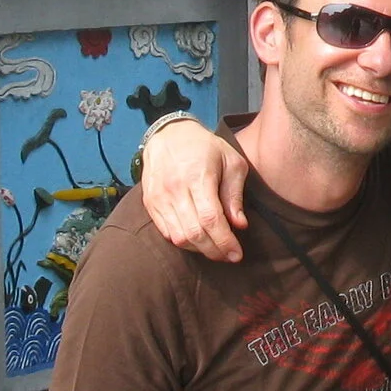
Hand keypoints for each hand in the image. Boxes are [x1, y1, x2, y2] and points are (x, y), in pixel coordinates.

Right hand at [139, 116, 250, 261]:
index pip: (211, 219)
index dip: (224, 241)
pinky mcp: (150, 204)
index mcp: (198, 177)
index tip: (236, 254)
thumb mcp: (231, 162)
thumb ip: (235, 194)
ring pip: (179, 237)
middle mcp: (175, 190)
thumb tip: (240, 225)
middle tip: (229, 256)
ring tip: (215, 249)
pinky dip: (183, 242)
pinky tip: (197, 241)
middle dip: (214, 250)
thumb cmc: (205, 148)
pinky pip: (166, 233)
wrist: (168, 134)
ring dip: (199, 250)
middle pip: (194, 233)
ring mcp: (159, 198)